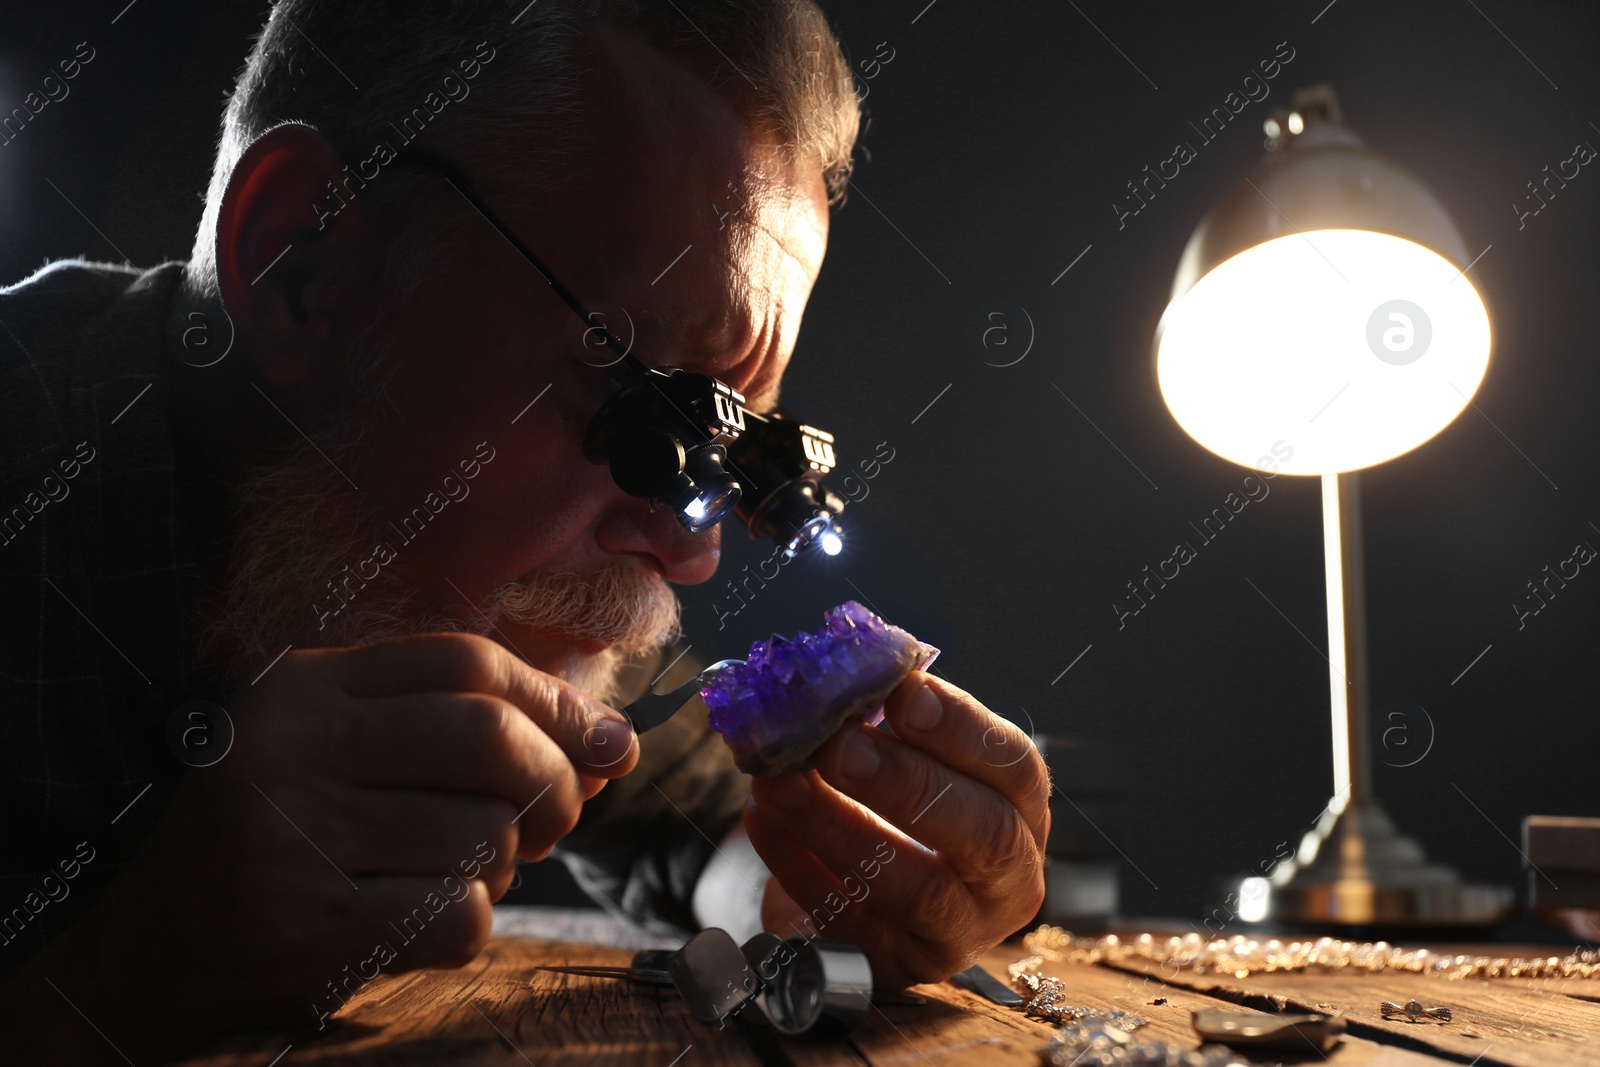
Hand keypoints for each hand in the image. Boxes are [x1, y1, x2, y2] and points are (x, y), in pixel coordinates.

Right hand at [13, 633, 636, 1062]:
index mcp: (302, 689)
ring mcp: (295, 837)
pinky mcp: (309, 927)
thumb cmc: (273, 839)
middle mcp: (292, 750)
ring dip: (497, 868)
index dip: (554, 699)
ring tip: (446, 874)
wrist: (140, 951)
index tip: (600, 741)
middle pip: (491, 739)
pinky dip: (466, 924)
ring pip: (483, 837)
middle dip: (551, 783)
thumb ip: (461, 730)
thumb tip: (613, 742)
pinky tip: (416, 922)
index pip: (466, 661)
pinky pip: (458, 915)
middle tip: (546, 821)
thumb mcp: (340, 750)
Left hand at [745, 671, 1048, 989]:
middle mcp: (1005, 881)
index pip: (1015, 768)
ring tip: (781, 779)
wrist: (850, 899)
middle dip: (908, 783)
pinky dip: (797, 865)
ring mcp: (954, 935)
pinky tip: (763, 817)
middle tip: (838, 743)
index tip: (902, 692)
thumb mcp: (905, 762)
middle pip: (983, 835)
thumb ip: (886, 723)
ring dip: (840, 826)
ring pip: (915, 890)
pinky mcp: (892, 968)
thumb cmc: (889, 811)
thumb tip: (841, 675)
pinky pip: (847, 920)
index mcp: (1021, 812)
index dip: (961, 729)